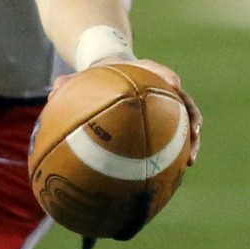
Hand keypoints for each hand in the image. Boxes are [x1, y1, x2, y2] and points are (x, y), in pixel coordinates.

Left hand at [78, 57, 202, 165]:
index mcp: (146, 74)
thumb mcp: (84, 78)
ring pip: (186, 123)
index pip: (161, 71)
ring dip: (191, 141)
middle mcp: (162, 91)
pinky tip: (169, 177)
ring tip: (190, 161)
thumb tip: (54, 89)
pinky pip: (173, 141)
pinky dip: (174, 156)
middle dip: (192, 118)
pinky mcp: (164, 125)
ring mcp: (166, 108)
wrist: (111, 75)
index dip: (168, 77)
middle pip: (184, 102)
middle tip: (195, 133)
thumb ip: (70, 83)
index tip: (175, 83)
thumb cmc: (98, 79)